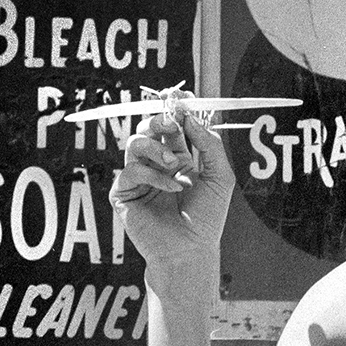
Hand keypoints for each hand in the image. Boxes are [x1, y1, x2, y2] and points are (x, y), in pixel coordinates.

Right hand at [110, 90, 236, 293]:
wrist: (190, 250)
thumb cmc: (206, 218)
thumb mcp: (219, 176)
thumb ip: (209, 145)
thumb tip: (190, 118)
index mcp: (178, 158)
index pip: (172, 125)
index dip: (174, 108)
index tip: (180, 95)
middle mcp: (156, 164)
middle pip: (148, 127)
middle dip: (159, 118)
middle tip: (171, 122)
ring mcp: (139, 177)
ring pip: (135, 142)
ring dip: (156, 147)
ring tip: (174, 164)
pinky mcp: (125, 192)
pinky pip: (131, 169)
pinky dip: (153, 174)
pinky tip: (171, 188)